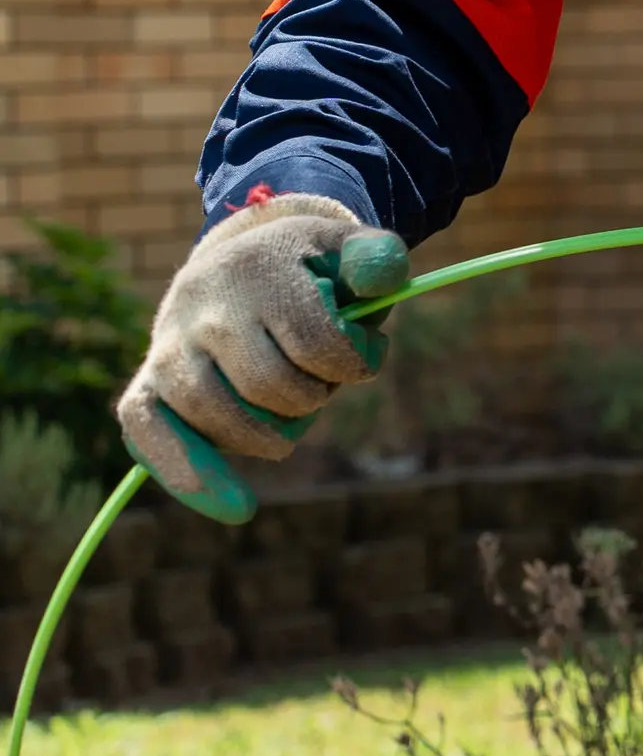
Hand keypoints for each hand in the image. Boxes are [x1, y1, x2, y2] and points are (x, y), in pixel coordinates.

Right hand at [119, 195, 405, 522]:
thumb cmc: (311, 268)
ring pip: (213, 413)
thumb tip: (382, 275)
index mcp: (258, 272)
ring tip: (288, 425)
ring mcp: (168, 346)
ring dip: (266, 434)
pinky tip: (232, 505)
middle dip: (310, 399)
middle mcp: (204, 308)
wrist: (241, 259)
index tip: (361, 358)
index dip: (352, 365)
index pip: (315, 343)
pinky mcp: (147, 380)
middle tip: (318, 386)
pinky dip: (184, 469)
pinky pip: (148, 429)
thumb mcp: (350, 249)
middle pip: (268, 386)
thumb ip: (376, 259)